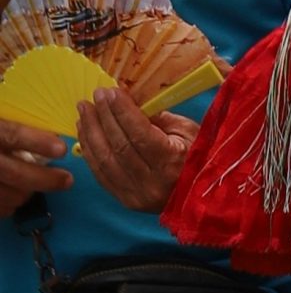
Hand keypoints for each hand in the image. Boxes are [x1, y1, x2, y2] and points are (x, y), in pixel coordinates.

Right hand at [0, 116, 72, 217]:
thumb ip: (6, 117)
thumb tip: (38, 123)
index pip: (11, 136)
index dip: (37, 142)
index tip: (61, 149)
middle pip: (14, 173)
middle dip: (45, 179)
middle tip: (66, 180)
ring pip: (6, 195)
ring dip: (25, 194)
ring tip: (35, 188)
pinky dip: (7, 205)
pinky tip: (13, 196)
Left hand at [74, 89, 197, 212]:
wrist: (204, 196)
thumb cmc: (200, 157)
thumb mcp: (188, 132)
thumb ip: (158, 118)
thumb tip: (128, 101)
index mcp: (172, 163)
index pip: (140, 134)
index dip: (122, 111)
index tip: (111, 92)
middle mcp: (153, 183)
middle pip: (119, 145)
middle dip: (104, 116)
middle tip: (96, 95)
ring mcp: (137, 195)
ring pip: (104, 160)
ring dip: (90, 132)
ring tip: (84, 110)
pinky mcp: (127, 201)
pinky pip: (101, 174)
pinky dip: (90, 151)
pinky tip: (85, 132)